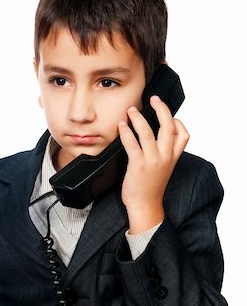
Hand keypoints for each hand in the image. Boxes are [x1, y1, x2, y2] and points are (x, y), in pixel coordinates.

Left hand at [118, 96, 189, 233]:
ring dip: (138, 118)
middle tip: (153, 99)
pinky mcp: (138, 165)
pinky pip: (132, 144)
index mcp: (173, 158)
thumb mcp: (163, 169)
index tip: (168, 115)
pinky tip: (121, 126)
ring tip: (131, 110)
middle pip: (168, 126)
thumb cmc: (151, 188)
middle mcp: (165, 157)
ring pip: (148, 132)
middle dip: (161, 108)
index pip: (184, 134)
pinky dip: (126, 132)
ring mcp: (153, 160)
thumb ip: (162, 153)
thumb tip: (152, 137)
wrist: (145, 207)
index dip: (178, 121)